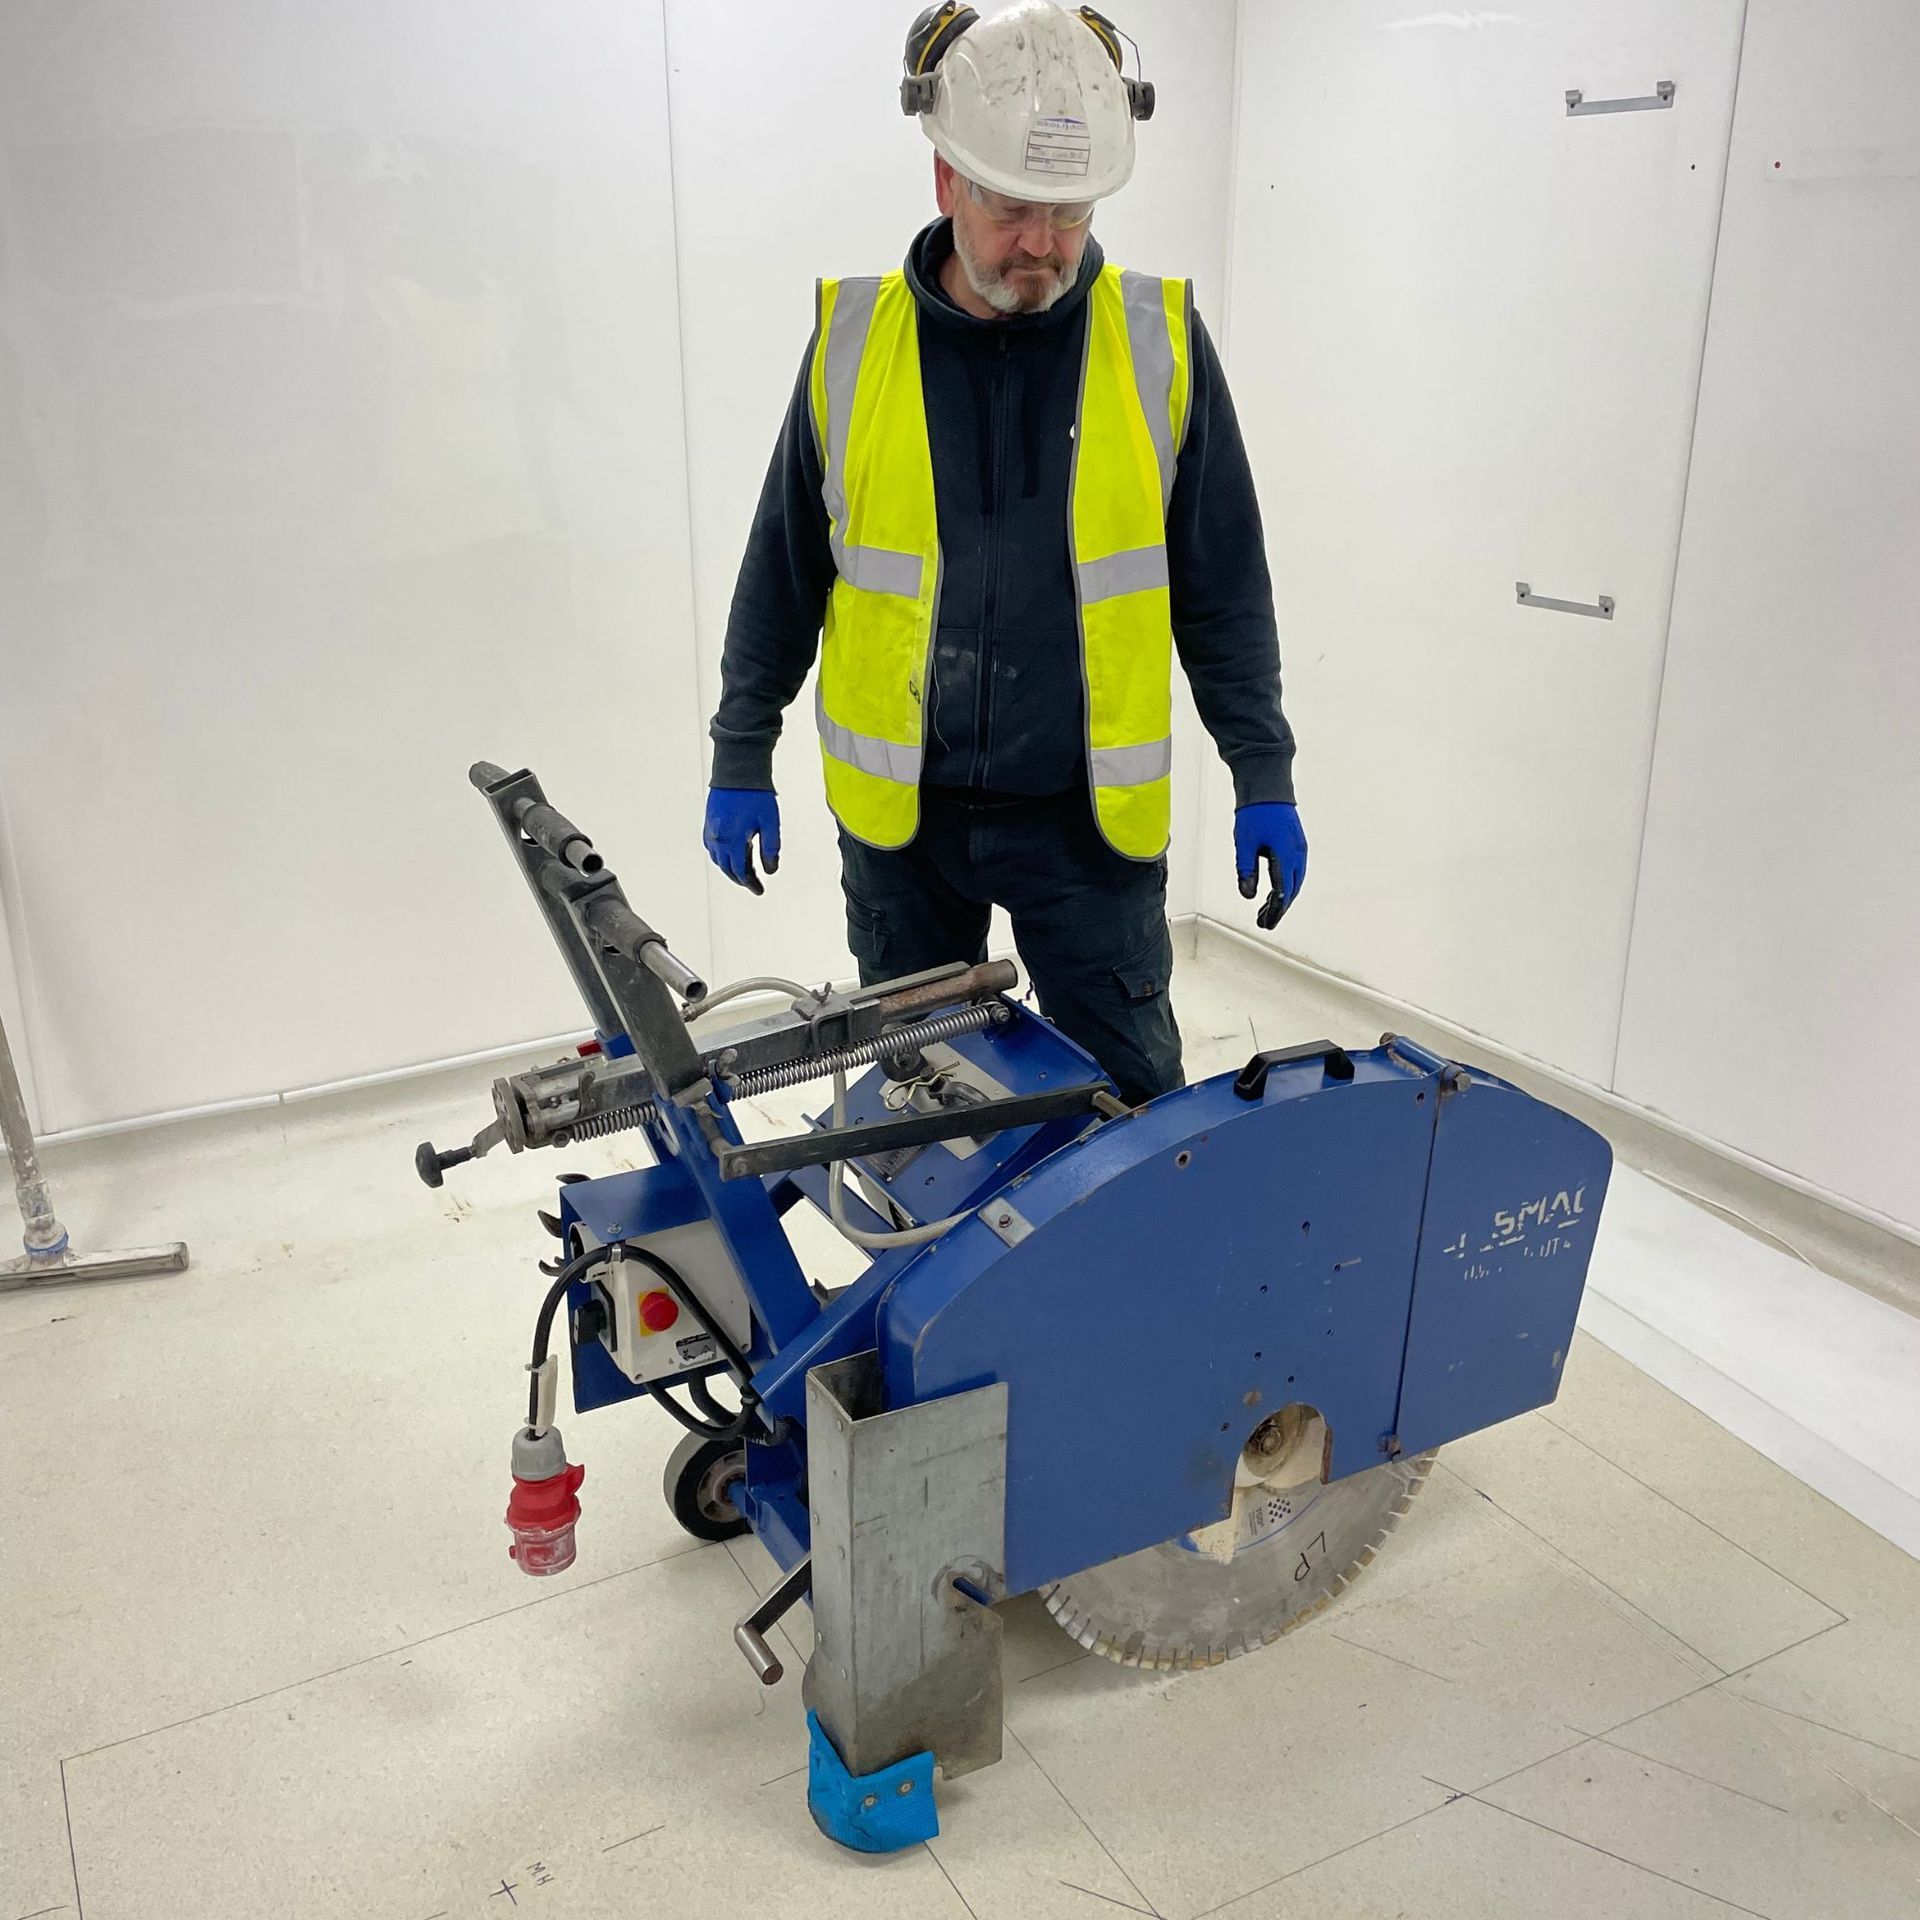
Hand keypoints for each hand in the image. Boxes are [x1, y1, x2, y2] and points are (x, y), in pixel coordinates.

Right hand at [703, 788, 780, 894]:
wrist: (738, 769)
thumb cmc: (756, 794)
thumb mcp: (770, 823)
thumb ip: (771, 849)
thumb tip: (770, 870)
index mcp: (732, 841)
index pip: (741, 871)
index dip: (751, 883)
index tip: (760, 890)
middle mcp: (718, 839)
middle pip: (727, 868)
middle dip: (741, 879)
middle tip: (754, 884)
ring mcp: (711, 830)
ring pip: (718, 859)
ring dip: (730, 868)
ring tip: (744, 872)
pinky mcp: (709, 822)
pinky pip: (712, 847)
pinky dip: (721, 856)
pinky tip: (730, 855)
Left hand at [1235, 802, 1306, 929]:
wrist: (1268, 787)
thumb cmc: (1255, 813)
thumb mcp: (1244, 844)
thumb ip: (1246, 871)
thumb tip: (1248, 895)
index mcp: (1286, 856)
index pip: (1282, 893)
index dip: (1275, 911)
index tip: (1266, 924)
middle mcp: (1297, 854)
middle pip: (1291, 890)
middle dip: (1278, 908)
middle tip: (1265, 922)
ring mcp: (1299, 849)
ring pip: (1294, 882)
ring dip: (1283, 898)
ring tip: (1267, 910)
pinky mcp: (1297, 844)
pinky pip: (1295, 871)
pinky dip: (1286, 885)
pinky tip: (1275, 891)